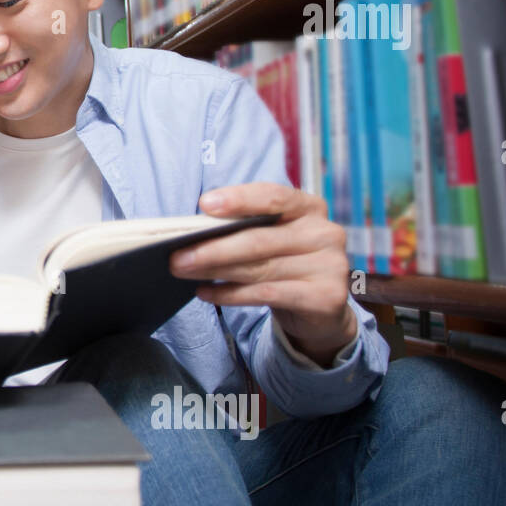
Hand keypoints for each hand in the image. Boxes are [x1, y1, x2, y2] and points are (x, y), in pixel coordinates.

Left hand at [169, 183, 356, 365]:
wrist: (323, 309)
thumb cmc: (287, 264)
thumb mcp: (273, 239)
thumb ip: (247, 229)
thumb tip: (194, 231)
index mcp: (310, 208)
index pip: (273, 196)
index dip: (239, 200)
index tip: (204, 205)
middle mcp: (325, 233)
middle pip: (258, 239)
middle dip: (212, 247)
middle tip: (176, 255)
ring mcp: (330, 266)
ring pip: (259, 268)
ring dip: (214, 271)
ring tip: (183, 270)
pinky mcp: (325, 297)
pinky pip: (267, 294)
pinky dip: (231, 294)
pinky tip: (206, 293)